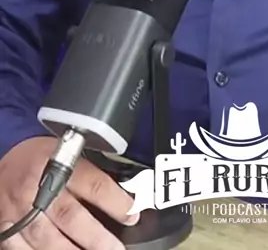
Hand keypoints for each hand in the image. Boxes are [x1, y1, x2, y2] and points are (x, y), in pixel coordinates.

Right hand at [0, 136, 138, 248]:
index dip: (115, 201)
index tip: (131, 214)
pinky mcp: (6, 230)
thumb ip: (86, 169)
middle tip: (116, 249)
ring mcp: (19, 213)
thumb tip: (122, 187)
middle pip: (71, 216)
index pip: (92, 184)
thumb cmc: (35, 159)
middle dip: (96, 237)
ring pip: (48, 239)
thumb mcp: (62, 151)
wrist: (1, 169)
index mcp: (56, 164)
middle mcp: (37, 189)